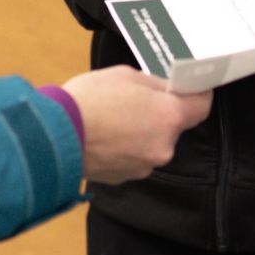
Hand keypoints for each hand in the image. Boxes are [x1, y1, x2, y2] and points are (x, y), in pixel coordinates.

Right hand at [63, 67, 211, 183]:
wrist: (52, 137)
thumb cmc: (87, 101)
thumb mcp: (125, 76)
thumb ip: (153, 84)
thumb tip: (164, 89)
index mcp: (169, 116)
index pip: (202, 106)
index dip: (197, 95)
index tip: (189, 88)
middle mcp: (164, 146)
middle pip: (173, 127)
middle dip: (159, 114)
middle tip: (136, 100)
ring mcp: (145, 166)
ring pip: (152, 144)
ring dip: (140, 133)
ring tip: (113, 119)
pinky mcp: (125, 178)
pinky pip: (133, 158)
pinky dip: (124, 148)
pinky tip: (104, 136)